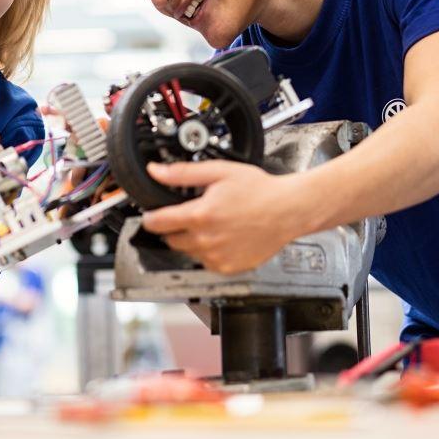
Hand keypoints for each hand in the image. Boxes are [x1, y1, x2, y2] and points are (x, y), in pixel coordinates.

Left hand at [141, 160, 308, 273]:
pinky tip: (222, 237)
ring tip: (212, 224)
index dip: (150, 217)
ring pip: (187, 252)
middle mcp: (206, 240)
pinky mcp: (228, 268)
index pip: (157, 223)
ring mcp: (217, 257)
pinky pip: (206, 263)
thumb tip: (156, 171)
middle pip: (170, 239)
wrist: (289, 210)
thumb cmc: (260, 190)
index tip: (151, 215)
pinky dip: (208, 252)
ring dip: (191, 240)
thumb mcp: (219, 172)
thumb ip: (182, 173)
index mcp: (201, 215)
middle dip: (174, 227)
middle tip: (191, 214)